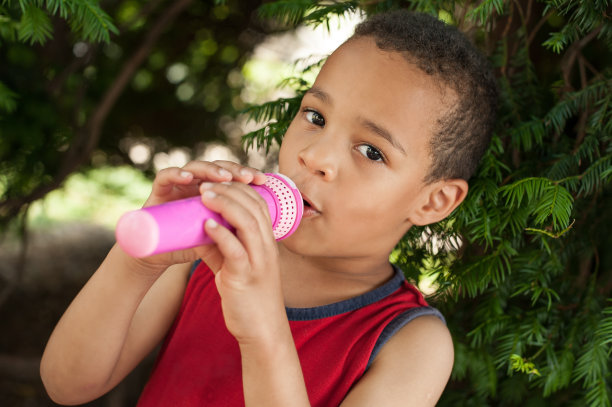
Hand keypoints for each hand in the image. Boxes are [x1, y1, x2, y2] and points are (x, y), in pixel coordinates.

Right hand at [122, 160, 266, 270]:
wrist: (159, 255)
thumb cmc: (191, 243)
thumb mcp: (218, 234)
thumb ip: (234, 226)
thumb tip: (265, 225)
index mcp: (212, 190)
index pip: (232, 176)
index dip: (247, 175)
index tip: (263, 180)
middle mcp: (196, 183)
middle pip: (216, 167)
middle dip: (233, 169)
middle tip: (247, 176)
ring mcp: (177, 185)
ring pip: (194, 167)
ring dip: (210, 169)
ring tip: (223, 177)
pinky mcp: (158, 191)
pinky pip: (164, 176)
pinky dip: (176, 174)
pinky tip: (189, 178)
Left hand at [196, 179, 286, 344]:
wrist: (263, 330)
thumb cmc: (248, 297)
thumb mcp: (236, 266)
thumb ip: (221, 247)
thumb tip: (200, 227)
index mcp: (267, 242)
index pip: (258, 204)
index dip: (239, 188)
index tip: (217, 181)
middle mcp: (267, 248)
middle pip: (253, 207)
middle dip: (229, 190)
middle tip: (205, 184)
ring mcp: (258, 262)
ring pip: (247, 223)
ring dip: (225, 205)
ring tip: (204, 195)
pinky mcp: (245, 278)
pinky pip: (235, 250)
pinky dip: (221, 233)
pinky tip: (206, 223)